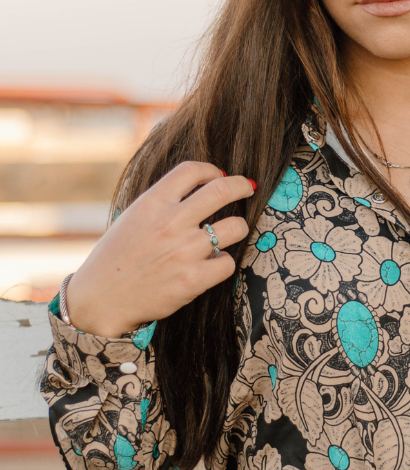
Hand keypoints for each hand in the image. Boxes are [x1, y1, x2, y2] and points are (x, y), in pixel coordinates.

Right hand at [66, 162, 254, 336]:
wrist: (101, 299)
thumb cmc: (116, 258)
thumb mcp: (132, 217)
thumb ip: (162, 202)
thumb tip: (198, 187)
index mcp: (152, 203)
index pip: (192, 170)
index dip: (212, 170)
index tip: (219, 175)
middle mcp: (170, 222)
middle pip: (222, 190)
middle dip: (241, 185)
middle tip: (247, 187)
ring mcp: (184, 251)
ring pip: (235, 226)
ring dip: (238, 227)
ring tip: (231, 232)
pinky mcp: (193, 280)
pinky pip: (228, 263)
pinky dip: (223, 263)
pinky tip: (211, 265)